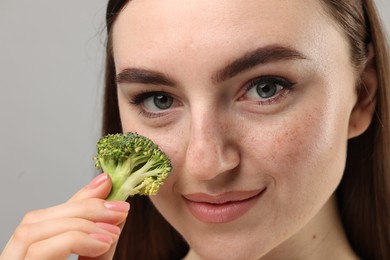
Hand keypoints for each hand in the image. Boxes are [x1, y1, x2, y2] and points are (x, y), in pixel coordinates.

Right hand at [0, 173, 128, 259]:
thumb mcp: (94, 258)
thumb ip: (100, 234)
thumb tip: (115, 203)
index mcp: (28, 254)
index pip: (45, 218)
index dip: (76, 198)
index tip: (108, 183)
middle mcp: (15, 258)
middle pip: (35, 219)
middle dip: (83, 207)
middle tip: (120, 208)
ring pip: (32, 229)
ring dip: (81, 223)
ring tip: (113, 232)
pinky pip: (39, 249)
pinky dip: (76, 239)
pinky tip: (102, 243)